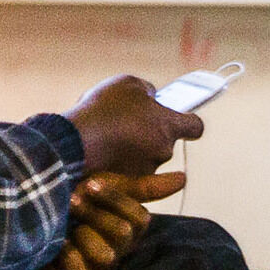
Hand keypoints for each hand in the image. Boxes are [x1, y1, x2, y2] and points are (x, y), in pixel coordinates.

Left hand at [54, 169, 182, 269]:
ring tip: (64, 226)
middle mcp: (120, 249)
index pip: (139, 218)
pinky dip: (67, 258)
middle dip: (93, 214)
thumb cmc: (79, 197)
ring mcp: (99, 266)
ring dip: (80, 236)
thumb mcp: (111, 186)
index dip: (114, 200)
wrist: (39, 208)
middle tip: (71, 200)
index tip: (90, 184)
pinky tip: (57, 243)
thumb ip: (145, 187)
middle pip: (122, 234)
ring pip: (105, 256)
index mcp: (131, 228)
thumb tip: (184, 178)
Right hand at [71, 74, 205, 177]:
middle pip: (165, 141)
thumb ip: (147, 90)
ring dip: (133, 149)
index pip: (195, 126)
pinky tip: (102, 150)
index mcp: (169, 126)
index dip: (188, 121)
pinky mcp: (126, 185)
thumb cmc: (104, 110)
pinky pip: (128, 171)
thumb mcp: (129, 84)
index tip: (181, 118)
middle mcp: (163, 152)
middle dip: (150, 133)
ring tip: (109, 136)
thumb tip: (151, 96)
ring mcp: (145, 171)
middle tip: (129, 122)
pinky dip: (119, 162)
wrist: (75, 142)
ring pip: (145, 157)